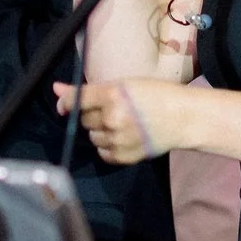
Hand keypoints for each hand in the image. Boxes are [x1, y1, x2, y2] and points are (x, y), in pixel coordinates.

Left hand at [52, 78, 189, 162]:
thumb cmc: (157, 95)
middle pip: (84, 119)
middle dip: (93, 114)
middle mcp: (112, 118)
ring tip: (121, 123)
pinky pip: (103, 152)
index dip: (66, 101)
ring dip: (100, 130)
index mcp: (113, 95)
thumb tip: (56, 89)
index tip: (63, 104)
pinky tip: (124, 136)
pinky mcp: (123, 157)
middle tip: (112, 109)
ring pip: (92, 136)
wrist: (184, 118)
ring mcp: (117, 140)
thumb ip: (91, 90)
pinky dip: (108, 145)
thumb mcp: (126, 84)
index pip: (77, 100)